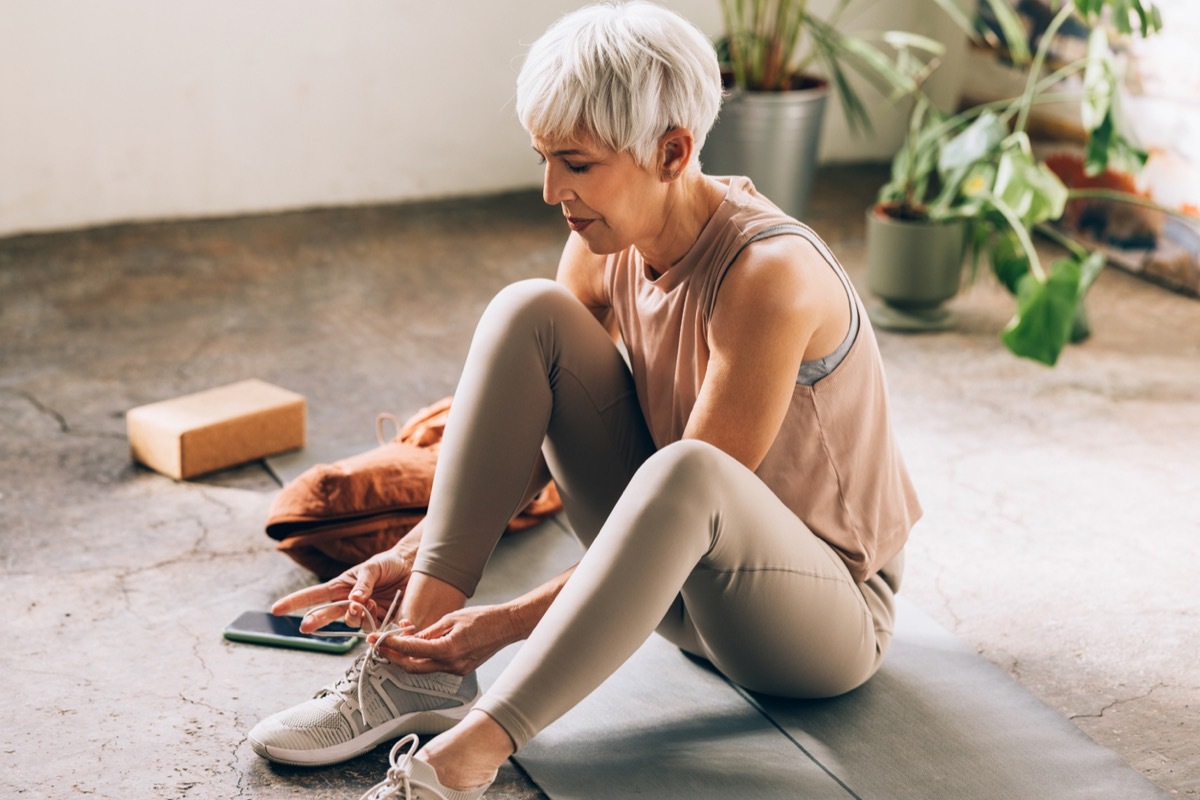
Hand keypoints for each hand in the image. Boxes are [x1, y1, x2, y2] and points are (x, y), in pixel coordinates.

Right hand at [271, 547, 413, 633]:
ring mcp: (363, 614)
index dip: (295, 602)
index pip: (313, 595)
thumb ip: (363, 583)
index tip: (276, 609)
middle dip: (315, 620)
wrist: (414, 569)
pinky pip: (372, 628)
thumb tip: (354, 599)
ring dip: (355, 616)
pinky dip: (375, 622)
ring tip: (368, 603)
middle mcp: (348, 602)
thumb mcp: (373, 568)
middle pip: (326, 614)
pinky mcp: (379, 621)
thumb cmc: (388, 564)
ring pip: (351, 623)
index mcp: (341, 587)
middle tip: (305, 627)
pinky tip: (380, 609)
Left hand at [371, 604, 520, 675]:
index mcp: (448, 650)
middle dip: (393, 656)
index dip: (390, 645)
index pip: (411, 651)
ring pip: (422, 668)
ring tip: (396, 642)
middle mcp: (451, 665)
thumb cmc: (483, 618)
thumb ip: (429, 632)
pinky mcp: (460, 670)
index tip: (377, 639)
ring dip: (407, 657)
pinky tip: (418, 646)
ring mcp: (456, 670)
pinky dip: (423, 657)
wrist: (507, 626)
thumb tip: (410, 639)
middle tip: (380, 644)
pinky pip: (435, 666)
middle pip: (412, 667)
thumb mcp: (451, 618)